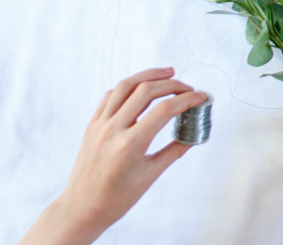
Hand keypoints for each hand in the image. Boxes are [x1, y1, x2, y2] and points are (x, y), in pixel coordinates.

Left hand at [19, 67, 207, 244]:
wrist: (82, 209)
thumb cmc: (116, 198)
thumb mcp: (151, 175)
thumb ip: (174, 151)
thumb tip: (192, 135)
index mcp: (130, 145)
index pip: (164, 110)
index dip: (187, 99)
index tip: (200, 97)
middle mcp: (113, 129)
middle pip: (146, 90)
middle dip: (172, 84)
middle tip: (188, 88)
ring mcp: (100, 125)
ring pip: (126, 86)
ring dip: (149, 75)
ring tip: (168, 73)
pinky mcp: (92, 124)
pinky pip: (110, 96)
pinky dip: (128, 87)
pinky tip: (141, 88)